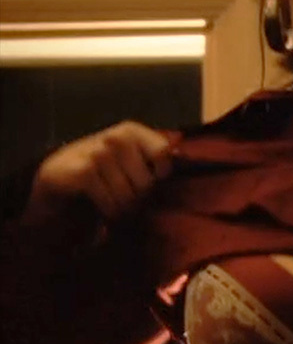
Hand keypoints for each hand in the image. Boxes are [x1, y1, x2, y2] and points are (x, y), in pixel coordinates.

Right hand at [24, 121, 173, 222]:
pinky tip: (104, 210)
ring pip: (130, 195)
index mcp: (132, 131)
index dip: (162, 175)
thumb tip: (184, 157)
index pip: (164, 154)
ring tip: (117, 207)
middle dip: (140, 198)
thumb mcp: (129, 158)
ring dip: (124, 209)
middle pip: (148, 182)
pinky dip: (109, 212)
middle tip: (128, 200)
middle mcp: (116, 137)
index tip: (153, 183)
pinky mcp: (84, 172)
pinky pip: (111, 202)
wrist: (57, 176)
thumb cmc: (103, 170)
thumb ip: (155, 157)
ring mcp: (99, 152)